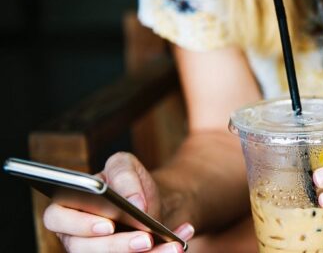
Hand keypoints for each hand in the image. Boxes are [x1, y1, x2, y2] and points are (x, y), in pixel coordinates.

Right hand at [43, 152, 194, 251]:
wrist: (150, 203)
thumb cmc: (129, 184)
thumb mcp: (126, 166)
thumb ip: (125, 176)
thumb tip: (134, 202)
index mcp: (68, 207)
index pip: (56, 218)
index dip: (79, 224)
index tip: (108, 224)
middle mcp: (76, 236)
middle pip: (84, 249)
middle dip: (118, 246)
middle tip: (145, 240)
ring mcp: (95, 251)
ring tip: (173, 246)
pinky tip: (179, 244)